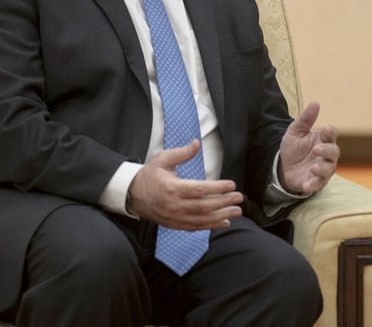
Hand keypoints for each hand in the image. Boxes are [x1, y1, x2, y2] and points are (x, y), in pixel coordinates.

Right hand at [128, 139, 243, 230]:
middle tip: (239, 198)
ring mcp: (175, 217)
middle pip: (204, 206)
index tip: (231, 185)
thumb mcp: (162, 159)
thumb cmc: (149, 176)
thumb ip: (181, 153)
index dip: (217, 188)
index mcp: (172, 188)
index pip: (200, 189)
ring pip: (202, 219)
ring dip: (222, 216)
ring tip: (237, 210)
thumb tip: (196, 144)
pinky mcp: (175, 224)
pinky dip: (211, 226)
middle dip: (224, 202)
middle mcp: (175, 205)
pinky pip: (196, 227)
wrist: (133, 195)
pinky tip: (224, 222)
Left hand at [278, 102, 339, 194]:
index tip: (325, 129)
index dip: (330, 132)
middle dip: (327, 150)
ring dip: (322, 168)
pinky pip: (318, 184)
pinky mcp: (316, 182)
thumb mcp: (295, 131)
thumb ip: (305, 119)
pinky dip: (313, 185)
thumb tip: (315, 102)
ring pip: (329, 169)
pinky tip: (306, 184)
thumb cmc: (294, 147)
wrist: (284, 167)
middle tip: (317, 149)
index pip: (331, 134)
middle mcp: (327, 155)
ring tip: (313, 167)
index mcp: (323, 139)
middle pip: (334, 152)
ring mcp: (323, 169)